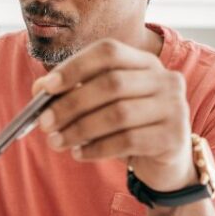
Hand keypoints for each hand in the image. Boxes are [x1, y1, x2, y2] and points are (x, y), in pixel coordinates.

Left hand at [34, 38, 195, 191]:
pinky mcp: (174, 137)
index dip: (75, 67)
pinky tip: (79, 154)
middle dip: (71, 104)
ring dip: (79, 129)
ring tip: (56, 142)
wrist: (166, 163)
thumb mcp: (101, 106)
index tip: (46, 87)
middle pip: (112, 83)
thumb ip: (73, 93)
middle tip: (44, 123)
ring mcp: (175, 107)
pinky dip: (96, 148)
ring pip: (118, 114)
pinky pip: (128, 140)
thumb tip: (40, 90)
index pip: (108, 52)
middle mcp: (165, 79)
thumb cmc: (127, 128)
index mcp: (145, 62)